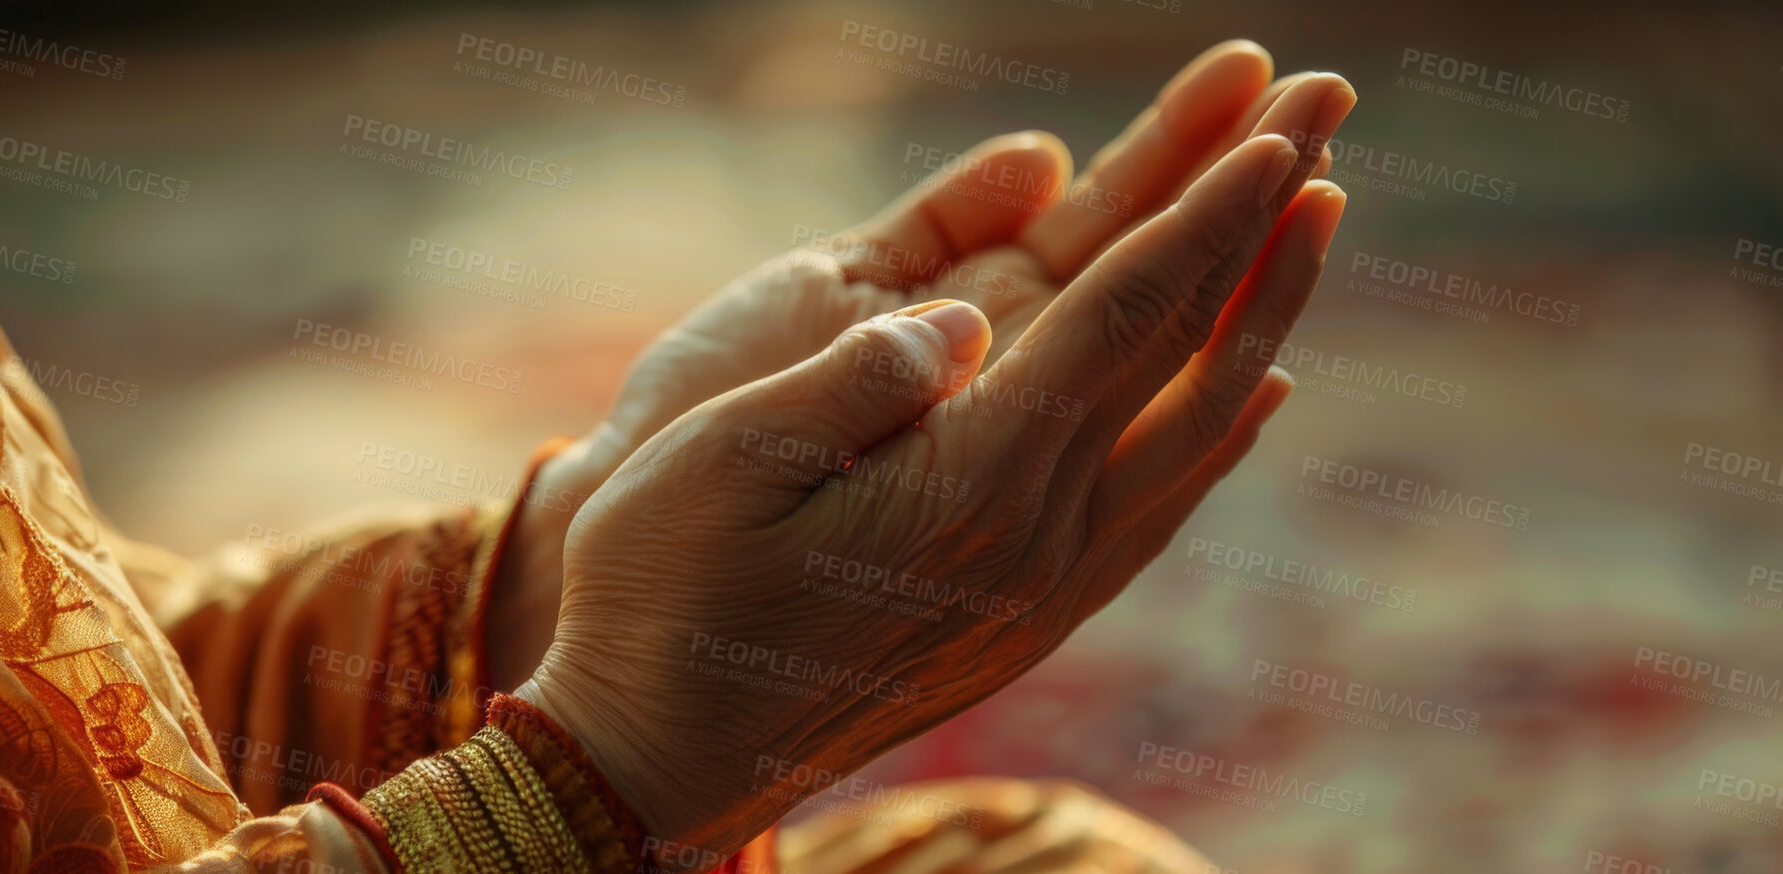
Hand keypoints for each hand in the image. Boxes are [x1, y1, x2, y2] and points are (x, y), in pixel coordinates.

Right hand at [520, 123, 1350, 861]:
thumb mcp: (720, 462)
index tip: (1286, 135)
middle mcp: (1036, 540)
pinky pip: (1160, 507)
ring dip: (1261, 319)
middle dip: (1263, 234)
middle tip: (1331, 124)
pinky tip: (1248, 398)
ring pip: (1193, 434)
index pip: (1123, 322)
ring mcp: (1041, 591)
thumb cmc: (660, 596)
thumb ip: (854, 379)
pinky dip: (1220, 432)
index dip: (1207, 217)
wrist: (659, 761)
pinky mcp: (1025, 621)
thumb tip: (965, 321)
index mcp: (969, 482)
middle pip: (1187, 362)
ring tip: (1314, 235)